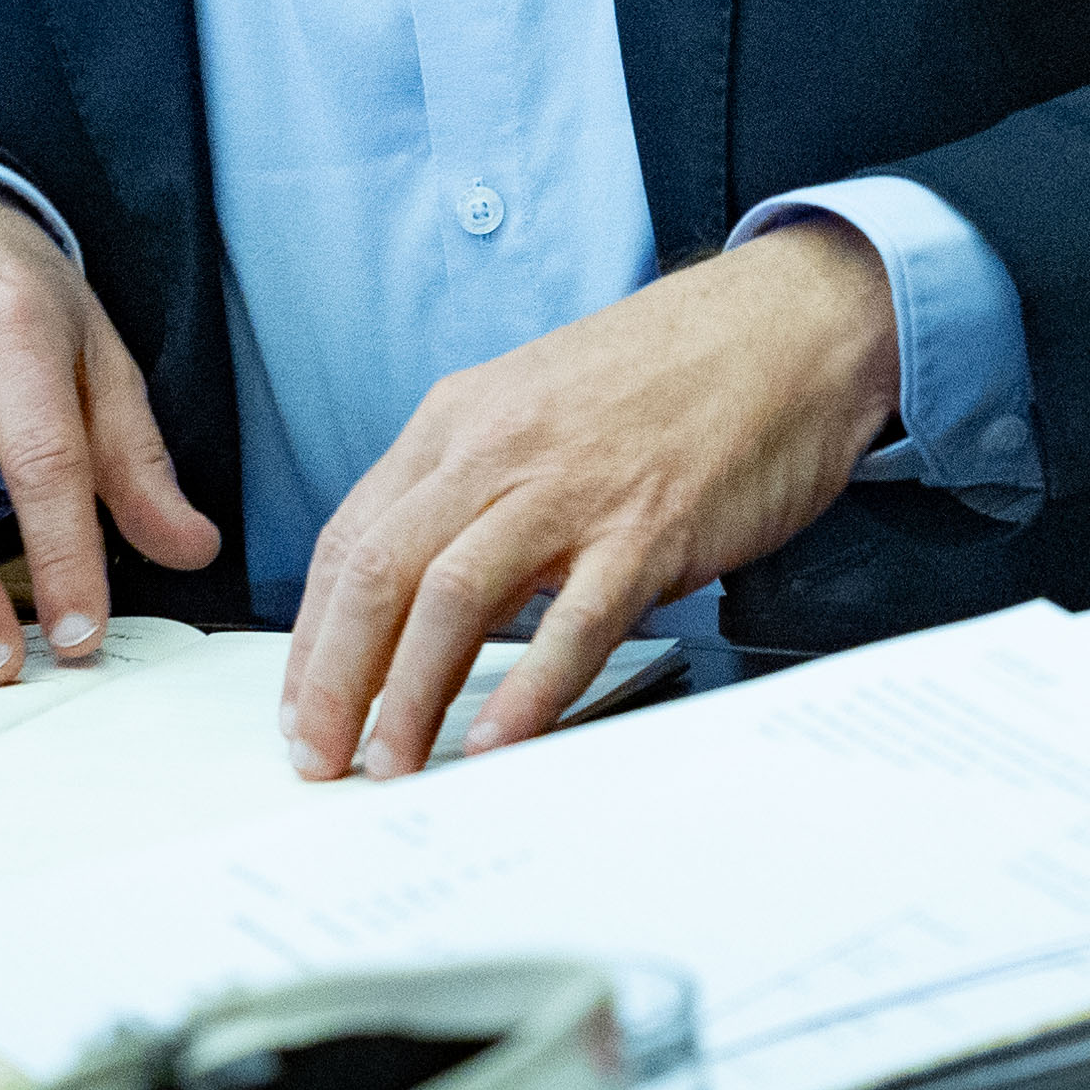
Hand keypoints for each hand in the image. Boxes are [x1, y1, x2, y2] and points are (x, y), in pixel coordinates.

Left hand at [281, 224, 898, 778]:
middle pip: (381, 572)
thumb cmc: (669, 374)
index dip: (313, 638)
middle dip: (335, 680)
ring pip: (454, 596)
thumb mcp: (537, 405)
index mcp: (461, 419)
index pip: (353, 539)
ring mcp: (575, 486)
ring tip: (395, 765)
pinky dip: (530, 690)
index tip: (301, 711)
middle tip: (321, 757)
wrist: (787, 324)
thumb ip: (476, 487)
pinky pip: (575, 619)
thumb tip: (423, 596)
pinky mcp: (652, 526)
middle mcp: (500, 447)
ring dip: (412, 694)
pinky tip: (501, 743)